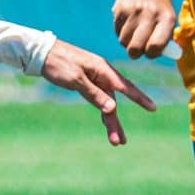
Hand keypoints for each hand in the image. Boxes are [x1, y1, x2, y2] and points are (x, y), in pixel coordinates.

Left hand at [41, 40, 157, 145]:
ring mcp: (94, 79)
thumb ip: (94, 94)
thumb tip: (112, 108)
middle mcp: (102, 75)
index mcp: (102, 70)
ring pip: (107, 103)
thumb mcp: (76, 79)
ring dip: (110, 121)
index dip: (139, 98)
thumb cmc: (59, 63)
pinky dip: (102, 111)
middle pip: (115, 101)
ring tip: (116, 141)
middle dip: (117, 123)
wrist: (42, 52)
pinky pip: (99, 99)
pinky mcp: (86, 83)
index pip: (126, 87)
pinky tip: (107, 122)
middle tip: (121, 142)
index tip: (153, 108)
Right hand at [111, 0, 175, 59]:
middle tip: (137, 51)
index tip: (150, 53)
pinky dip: (121, 32)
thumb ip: (166, 37)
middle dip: (135, 53)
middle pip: (136, 47)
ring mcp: (134, 11)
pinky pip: (117, 32)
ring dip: (127, 41)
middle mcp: (150, 14)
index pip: (156, 45)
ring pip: (124, 41)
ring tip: (134, 31)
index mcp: (167, 18)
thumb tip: (165, 55)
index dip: (152, 54)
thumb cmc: (158, 6)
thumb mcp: (168, 16)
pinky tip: (128, 22)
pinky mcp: (120, 10)